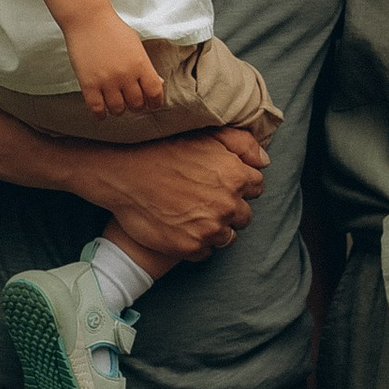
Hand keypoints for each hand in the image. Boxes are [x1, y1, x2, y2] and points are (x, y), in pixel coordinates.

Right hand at [67, 10, 165, 115]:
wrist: (87, 19)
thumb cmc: (112, 29)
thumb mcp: (136, 44)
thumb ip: (146, 66)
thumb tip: (158, 84)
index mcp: (141, 64)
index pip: (155, 93)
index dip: (155, 102)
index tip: (151, 103)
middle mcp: (126, 75)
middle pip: (137, 104)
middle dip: (136, 106)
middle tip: (131, 101)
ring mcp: (106, 80)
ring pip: (118, 109)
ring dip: (119, 110)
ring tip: (116, 103)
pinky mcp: (88, 84)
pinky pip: (97, 109)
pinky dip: (101, 114)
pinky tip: (102, 110)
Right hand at [102, 128, 265, 263]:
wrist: (124, 174)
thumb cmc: (164, 150)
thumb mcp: (207, 135)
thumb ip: (242, 144)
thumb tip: (264, 161)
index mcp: (236, 177)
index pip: (256, 188)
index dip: (239, 186)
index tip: (222, 184)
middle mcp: (228, 205)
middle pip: (244, 216)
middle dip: (229, 210)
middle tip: (205, 201)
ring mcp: (209, 229)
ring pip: (227, 237)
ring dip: (215, 229)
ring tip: (193, 216)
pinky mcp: (191, 247)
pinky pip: (205, 252)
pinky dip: (196, 244)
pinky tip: (182, 229)